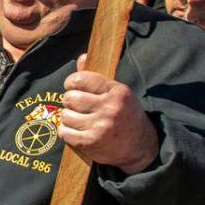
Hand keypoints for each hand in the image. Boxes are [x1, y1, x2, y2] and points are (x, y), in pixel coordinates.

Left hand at [59, 54, 158, 174]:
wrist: (140, 146)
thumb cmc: (125, 115)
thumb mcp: (117, 93)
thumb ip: (97, 78)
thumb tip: (82, 58)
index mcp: (116, 91)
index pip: (81, 79)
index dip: (71, 82)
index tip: (72, 87)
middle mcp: (109, 108)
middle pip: (70, 98)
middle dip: (70, 102)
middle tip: (78, 106)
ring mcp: (100, 126)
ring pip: (65, 116)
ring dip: (69, 118)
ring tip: (80, 121)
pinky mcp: (91, 143)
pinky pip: (64, 132)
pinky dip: (67, 133)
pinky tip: (77, 132)